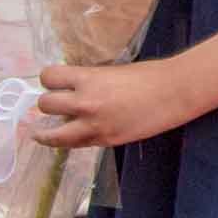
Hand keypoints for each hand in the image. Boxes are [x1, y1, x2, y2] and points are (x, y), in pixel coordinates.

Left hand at [27, 51, 202, 150]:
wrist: (174, 93)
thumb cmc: (148, 76)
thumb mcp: (112, 72)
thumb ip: (90, 82)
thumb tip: (72, 90)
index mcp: (88, 78)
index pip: (49, 77)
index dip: (49, 79)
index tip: (53, 82)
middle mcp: (85, 102)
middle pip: (45, 105)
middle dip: (47, 104)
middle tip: (54, 105)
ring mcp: (93, 125)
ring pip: (52, 134)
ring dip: (47, 131)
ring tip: (44, 132)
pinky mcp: (104, 141)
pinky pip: (75, 145)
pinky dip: (69, 141)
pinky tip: (69, 139)